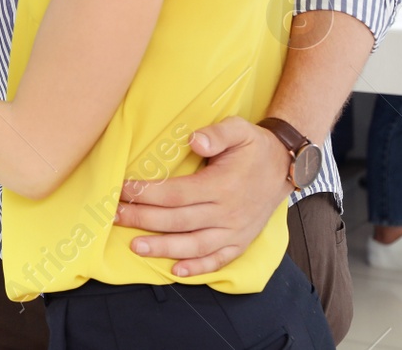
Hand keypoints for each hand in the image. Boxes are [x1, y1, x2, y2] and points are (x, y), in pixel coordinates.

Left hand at [113, 116, 292, 276]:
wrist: (285, 167)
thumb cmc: (255, 147)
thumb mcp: (240, 129)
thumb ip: (217, 134)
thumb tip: (195, 140)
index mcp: (222, 185)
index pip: (176, 193)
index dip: (148, 193)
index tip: (123, 189)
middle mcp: (228, 212)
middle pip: (178, 220)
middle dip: (143, 219)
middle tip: (115, 216)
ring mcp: (235, 230)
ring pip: (194, 245)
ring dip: (163, 248)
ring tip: (135, 246)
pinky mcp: (241, 241)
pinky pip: (219, 259)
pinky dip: (198, 268)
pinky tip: (176, 271)